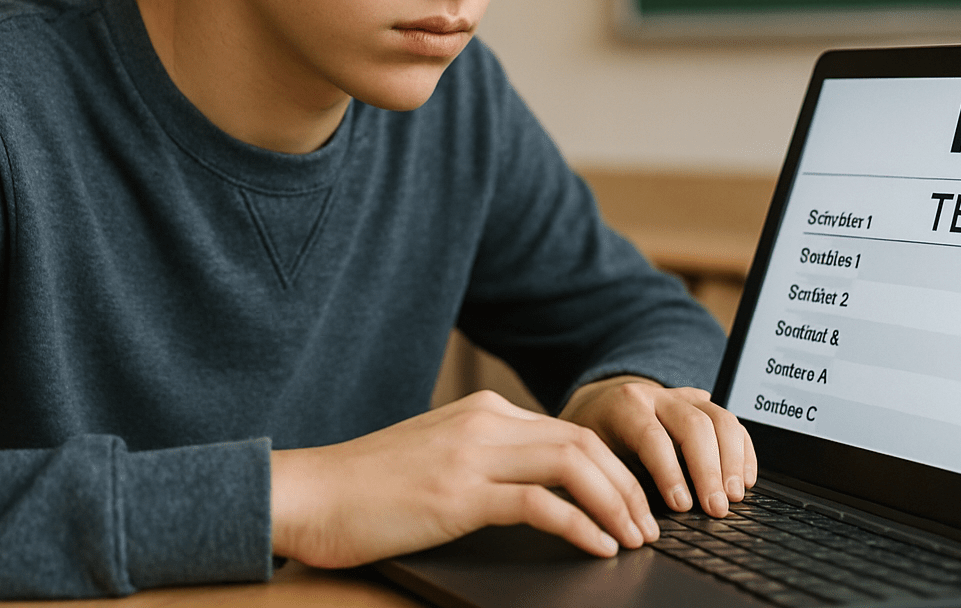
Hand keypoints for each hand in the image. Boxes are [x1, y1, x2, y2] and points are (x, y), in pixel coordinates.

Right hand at [269, 389, 660, 567]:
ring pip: (573, 464)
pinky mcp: (457, 494)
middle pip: (584, 442)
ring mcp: (471, 455)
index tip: (636, 504)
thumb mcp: (439, 459)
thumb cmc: (368, 488)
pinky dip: (580, 525)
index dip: (614, 468)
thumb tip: (539, 491)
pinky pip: (539, 504)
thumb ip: (486, 460)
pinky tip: (598, 548)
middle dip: (628, 485)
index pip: (571, 431)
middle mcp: (485, 423)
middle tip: (651, 526)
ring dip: (615, 504)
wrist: (309, 493)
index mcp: (484, 412)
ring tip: (634, 539)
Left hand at [559, 376, 756, 517]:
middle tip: (715, 508)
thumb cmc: (595, 436)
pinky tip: (746, 479)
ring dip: (733, 461)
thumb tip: (630, 519)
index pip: (652, 436)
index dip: (669, 473)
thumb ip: (609, 477)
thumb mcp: (590, 452)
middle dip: (709, 470)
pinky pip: (732, 423)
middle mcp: (657, 396)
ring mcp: (684, 398)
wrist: (600, 403)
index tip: (682, 507)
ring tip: (734, 496)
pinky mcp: (703, 405)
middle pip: (694, 425)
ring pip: (720, 418)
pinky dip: (744, 451)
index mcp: (625, 406)